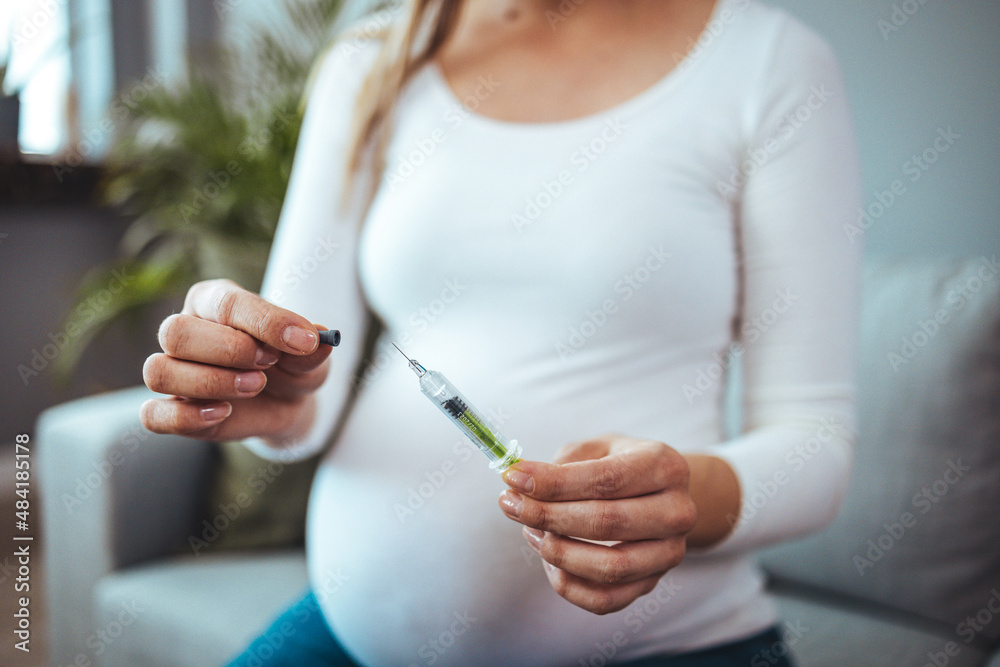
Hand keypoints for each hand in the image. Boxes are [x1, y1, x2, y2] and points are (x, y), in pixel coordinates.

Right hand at [140, 279, 331, 443]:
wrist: (287, 401)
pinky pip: (153, 414)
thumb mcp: (309, 354)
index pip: (226, 303)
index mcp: (214, 301)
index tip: (303, 339)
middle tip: (268, 365)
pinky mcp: (171, 410)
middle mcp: (185, 331)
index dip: (265, 321)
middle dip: (228, 350)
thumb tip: (319, 339)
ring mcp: (173, 371)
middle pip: (175, 332)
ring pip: (158, 371)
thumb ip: (311, 346)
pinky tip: (223, 413)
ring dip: (209, 383)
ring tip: (254, 387)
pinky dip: (187, 417)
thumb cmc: (291, 364)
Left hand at [498, 434, 697, 614]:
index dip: (554, 482)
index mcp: (665, 466)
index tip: (513, 478)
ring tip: (530, 531)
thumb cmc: (621, 465)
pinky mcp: (653, 583)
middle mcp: (677, 511)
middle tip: (509, 504)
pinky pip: (606, 600)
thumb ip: (564, 462)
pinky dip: (568, 585)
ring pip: (609, 568)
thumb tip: (521, 482)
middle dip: (548, 515)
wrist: (661, 495)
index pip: (604, 480)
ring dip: (557, 553)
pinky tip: (549, 561)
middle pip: (606, 522)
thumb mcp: (598, 448)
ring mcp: (670, 553)